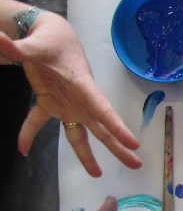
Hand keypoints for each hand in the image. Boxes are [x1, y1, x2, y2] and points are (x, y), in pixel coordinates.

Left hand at [0, 13, 140, 176]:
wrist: (51, 36)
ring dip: (88, 154)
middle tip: (136, 164)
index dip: (118, 127)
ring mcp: (67, 104)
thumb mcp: (35, 44)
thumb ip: (17, 47)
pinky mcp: (50, 103)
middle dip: (118, 147)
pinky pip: (39, 122)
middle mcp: (80, 101)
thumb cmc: (51, 40)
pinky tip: (22, 148)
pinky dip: (28, 134)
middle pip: (102, 129)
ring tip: (98, 174)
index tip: (134, 143)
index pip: (104, 110)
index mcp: (83, 87)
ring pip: (81, 134)